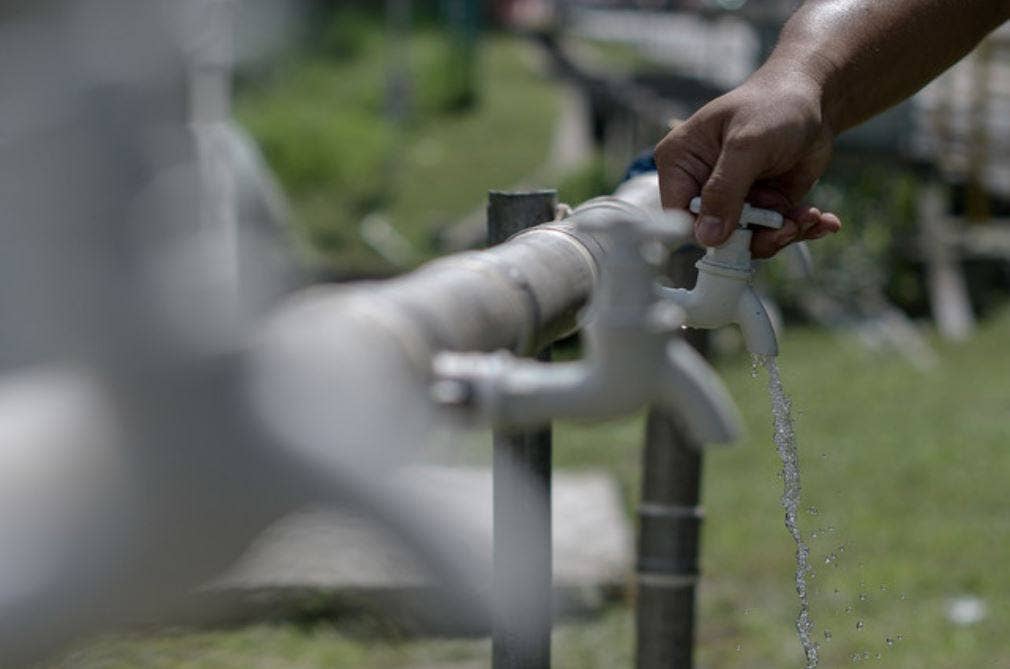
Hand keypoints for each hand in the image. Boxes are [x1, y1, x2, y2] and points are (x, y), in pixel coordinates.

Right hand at [654, 70, 841, 257]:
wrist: (815, 98)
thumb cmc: (774, 106)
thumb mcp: (748, 144)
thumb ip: (725, 189)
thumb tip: (707, 237)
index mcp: (680, 164)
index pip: (678, 215)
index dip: (705, 233)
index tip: (740, 237)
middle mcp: (700, 186)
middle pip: (714, 234)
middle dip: (755, 236)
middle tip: (790, 227)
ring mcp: (731, 200)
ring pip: (746, 240)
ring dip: (782, 234)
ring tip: (809, 218)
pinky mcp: (760, 207)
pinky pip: (772, 233)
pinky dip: (799, 228)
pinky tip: (823, 220)